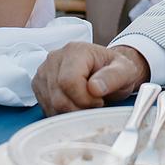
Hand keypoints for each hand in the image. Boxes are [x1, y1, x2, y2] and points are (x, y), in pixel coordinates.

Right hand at [32, 43, 150, 115]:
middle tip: (95, 103)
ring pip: (52, 105)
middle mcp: (55, 58)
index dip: (85, 99)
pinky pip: (47, 108)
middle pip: (59, 97)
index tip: (99, 100)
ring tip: (86, 102)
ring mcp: (44, 72)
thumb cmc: (115, 70)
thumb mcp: (125, 71)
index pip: (69, 82)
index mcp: (75, 51)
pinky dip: (62, 113)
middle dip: (79, 108)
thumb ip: (113, 77)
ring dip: (71, 112)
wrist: (107, 70)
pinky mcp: (39, 85)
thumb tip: (94, 88)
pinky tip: (75, 105)